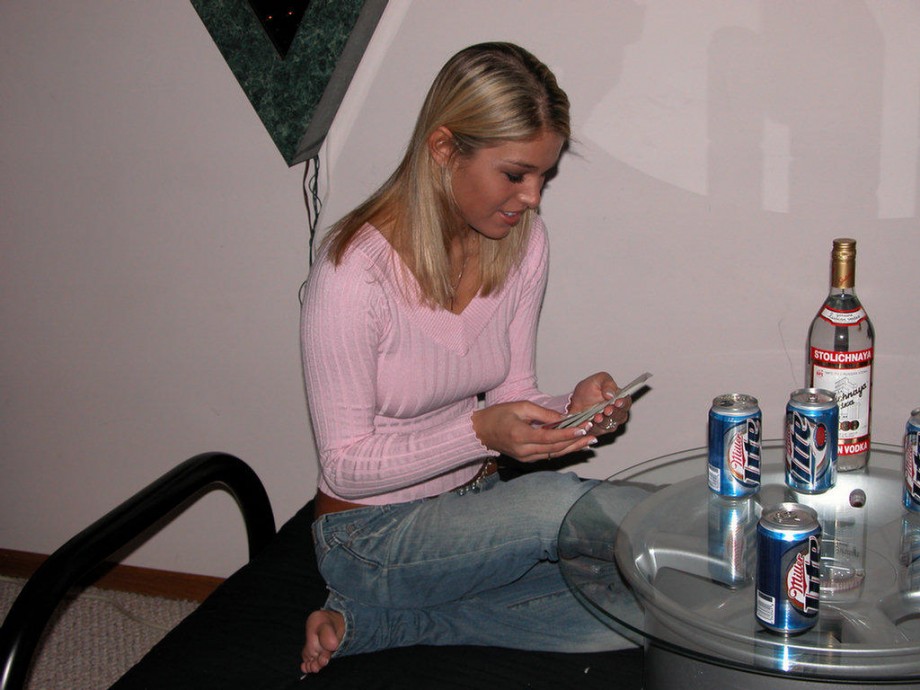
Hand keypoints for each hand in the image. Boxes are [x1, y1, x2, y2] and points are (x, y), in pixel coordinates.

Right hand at [471, 401, 596, 462]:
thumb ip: (543, 414)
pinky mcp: (526, 459)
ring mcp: (525, 457)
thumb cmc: (498, 415)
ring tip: (589, 441)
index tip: (583, 429)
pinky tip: (575, 445)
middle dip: (576, 442)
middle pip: (555, 449)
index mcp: (520, 435)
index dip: (568, 434)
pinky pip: (548, 455)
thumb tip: (564, 419)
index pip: (549, 437)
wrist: (480, 432)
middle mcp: (523, 450)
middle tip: (593, 435)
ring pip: (554, 454)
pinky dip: (562, 450)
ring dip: (572, 448)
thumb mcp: (520, 407)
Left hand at [570, 372, 630, 435]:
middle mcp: (616, 412)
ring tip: (597, 417)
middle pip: (621, 416)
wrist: (573, 401)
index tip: (617, 402)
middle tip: (607, 410)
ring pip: (610, 426)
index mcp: (619, 399)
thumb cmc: (588, 390)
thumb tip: (611, 394)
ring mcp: (608, 423)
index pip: (626, 402)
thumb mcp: (597, 381)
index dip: (623, 403)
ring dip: (604, 422)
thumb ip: (606, 384)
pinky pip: (598, 431)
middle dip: (614, 413)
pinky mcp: (599, 430)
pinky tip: (590, 423)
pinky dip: (594, 428)